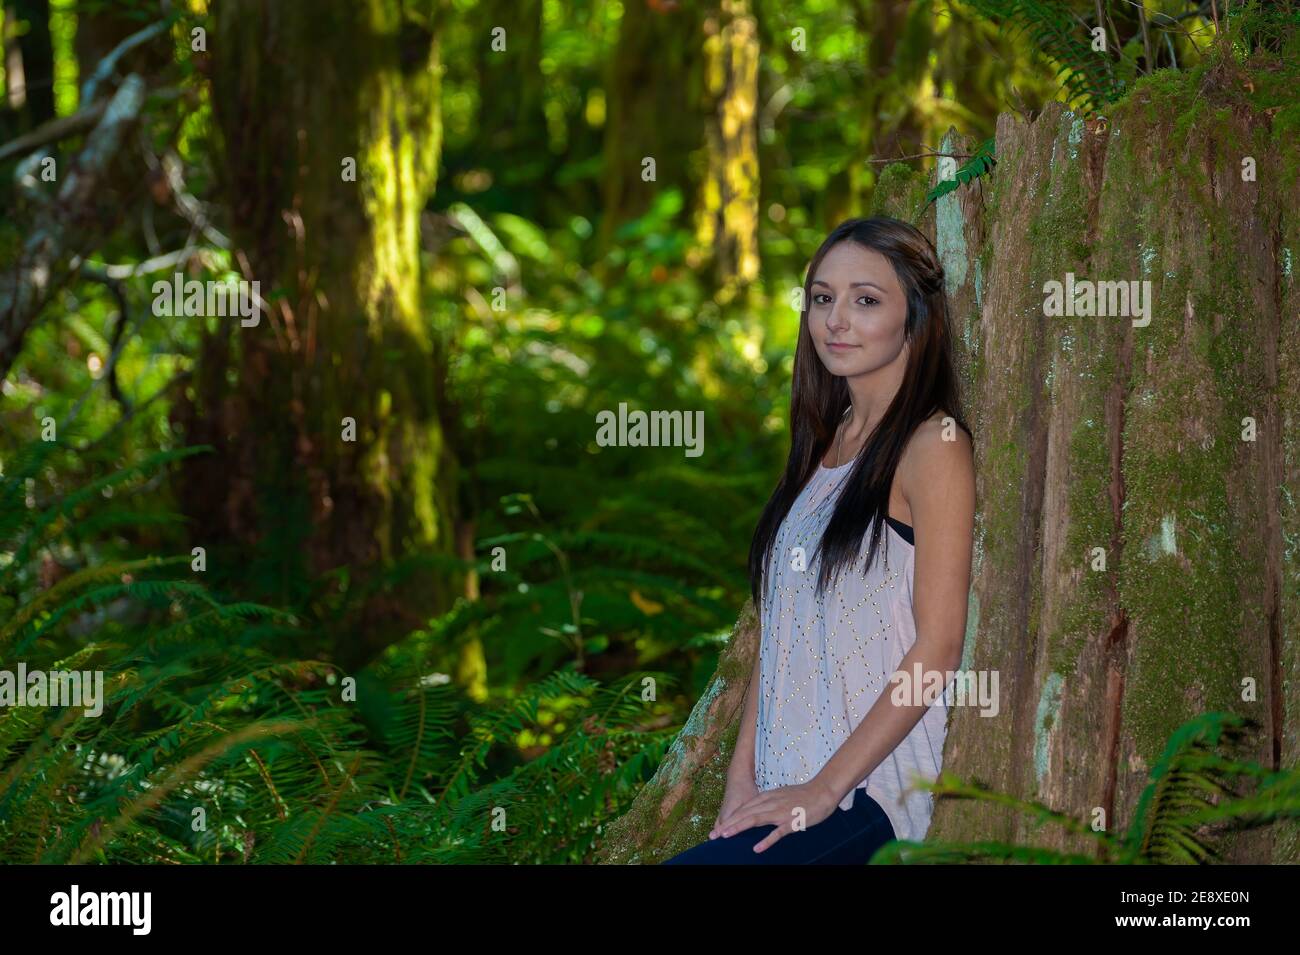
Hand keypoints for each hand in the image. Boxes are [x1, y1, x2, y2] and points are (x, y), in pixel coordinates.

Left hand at [710, 778, 840, 852]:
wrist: (823, 791)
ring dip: (739, 827)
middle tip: (714, 835)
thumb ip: (768, 803)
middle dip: (728, 824)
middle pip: (745, 813)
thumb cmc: (803, 795)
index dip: (730, 818)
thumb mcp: (781, 796)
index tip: (718, 828)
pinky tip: (757, 848)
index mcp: (767, 797)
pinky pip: (778, 832)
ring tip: (726, 836)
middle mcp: (771, 803)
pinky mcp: (792, 821)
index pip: (744, 808)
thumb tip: (756, 811)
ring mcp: (781, 812)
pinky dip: (767, 840)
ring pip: (756, 819)